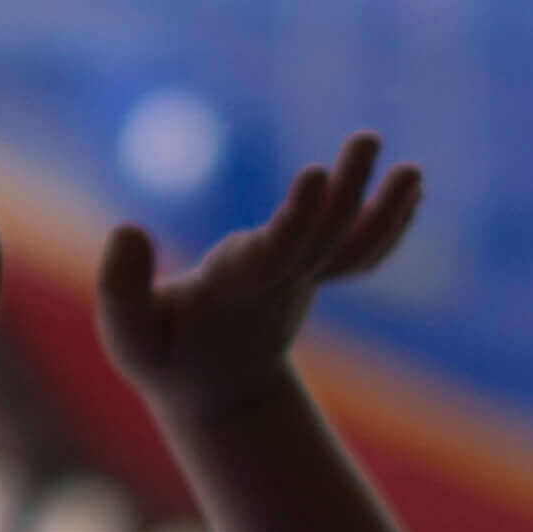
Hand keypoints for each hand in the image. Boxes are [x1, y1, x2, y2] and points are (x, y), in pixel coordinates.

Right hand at [90, 131, 424, 419]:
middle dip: (347, 192)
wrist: (217, 392)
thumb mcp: (127, 334)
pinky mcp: (313, 274)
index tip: (315, 175)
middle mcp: (279, 284)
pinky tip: (412, 185)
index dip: (298, 217)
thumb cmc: (163, 355)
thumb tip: (128, 232)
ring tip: (413, 169)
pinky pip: (360, 252)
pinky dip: (390, 223)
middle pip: (323, 239)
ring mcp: (303, 281)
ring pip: (352, 247)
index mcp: (235, 291)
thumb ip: (119, 288)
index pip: (275, 252)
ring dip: (384, 209)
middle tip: (367, 138)